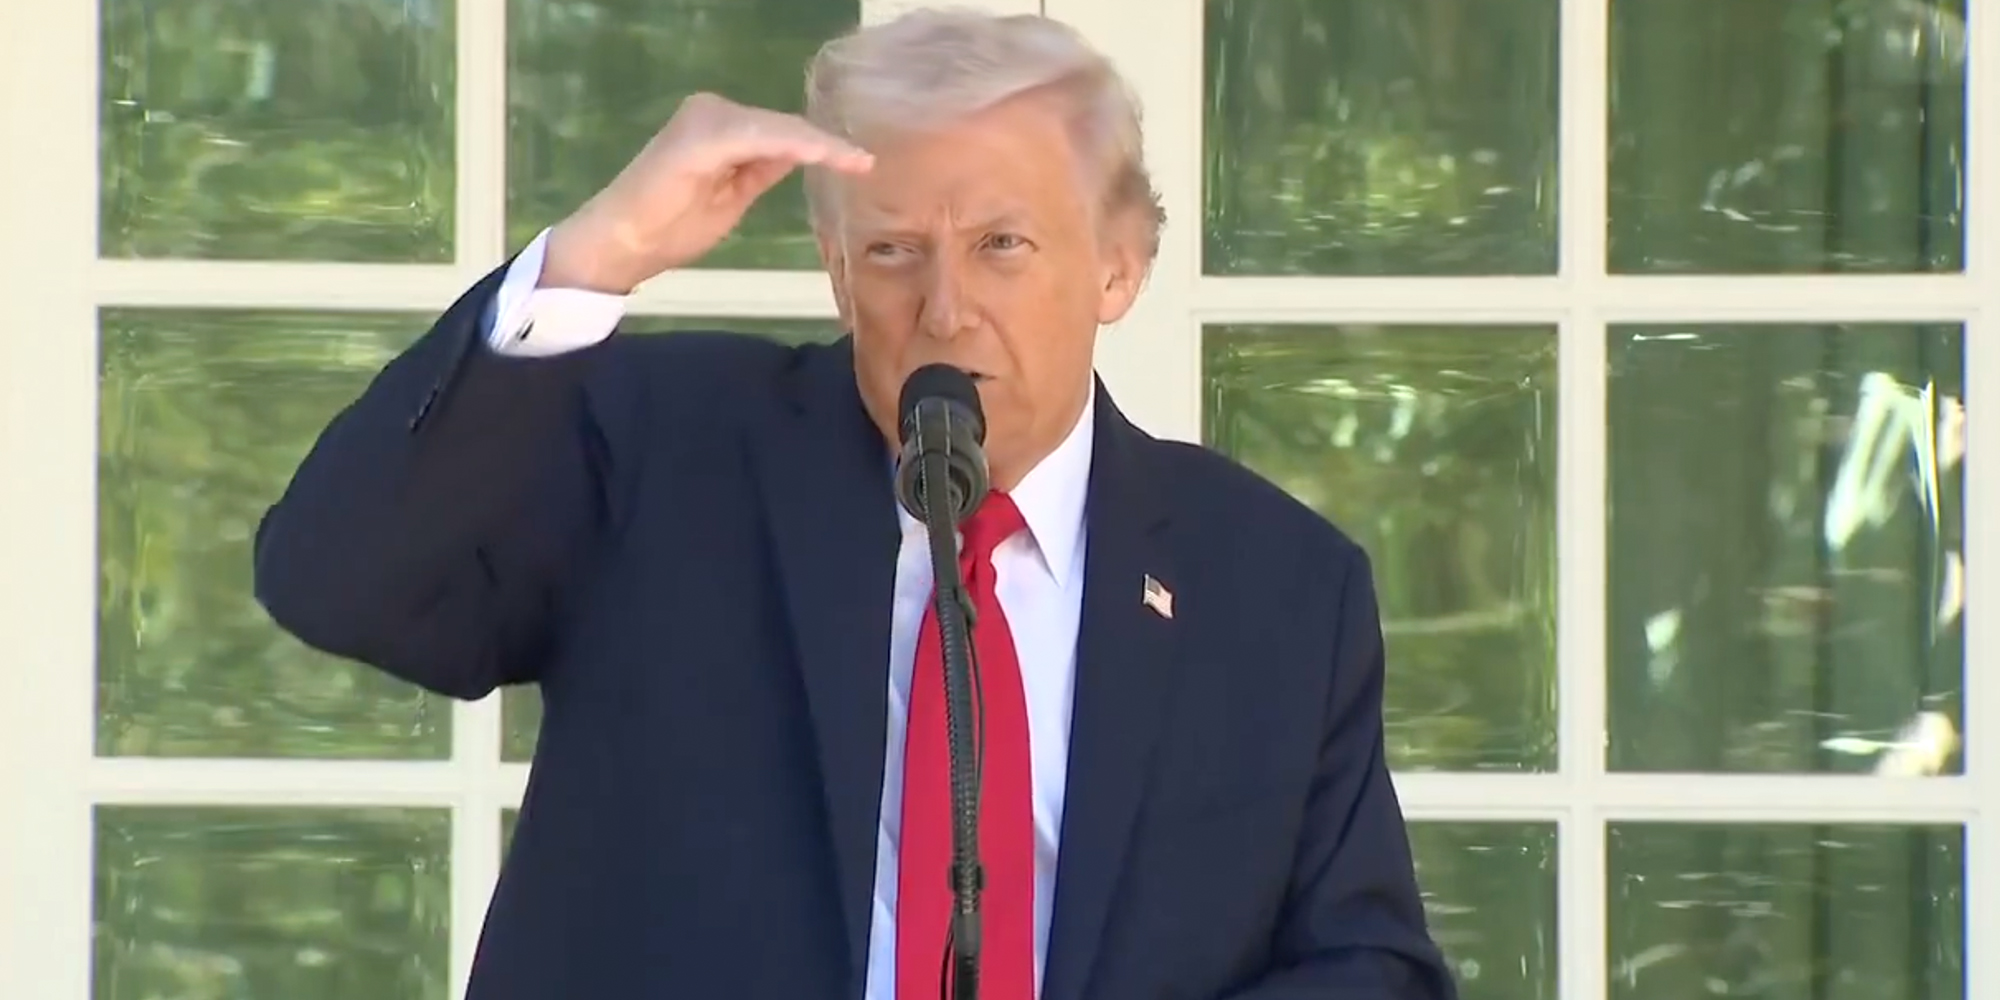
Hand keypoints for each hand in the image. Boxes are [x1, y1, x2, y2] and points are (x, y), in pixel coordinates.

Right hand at [542, 92, 873, 292]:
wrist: (620, 244)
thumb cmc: (670, 227)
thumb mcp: (732, 194)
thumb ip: (761, 169)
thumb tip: (798, 153)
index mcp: (717, 126)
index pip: (779, 132)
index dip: (822, 146)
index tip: (862, 162)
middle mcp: (710, 111)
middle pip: (782, 126)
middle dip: (826, 144)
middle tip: (866, 161)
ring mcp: (704, 121)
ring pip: (776, 129)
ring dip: (817, 146)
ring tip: (856, 162)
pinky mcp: (700, 138)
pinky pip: (758, 137)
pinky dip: (795, 146)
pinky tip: (825, 156)